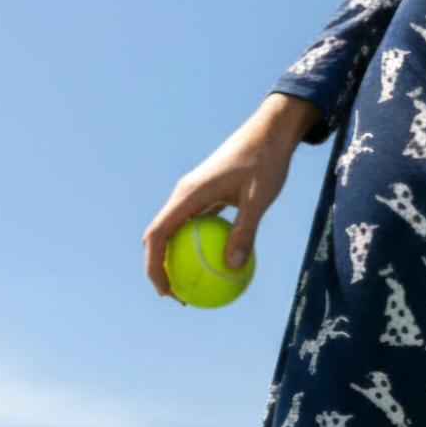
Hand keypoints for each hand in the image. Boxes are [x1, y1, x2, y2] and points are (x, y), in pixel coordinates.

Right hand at [141, 92, 318, 298]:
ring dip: (178, 258)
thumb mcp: (260, 198)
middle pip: (159, 236)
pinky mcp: (208, 194)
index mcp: (188, 194)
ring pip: (176, 230)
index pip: (157, 235)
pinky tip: (218, 263)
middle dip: (160, 268)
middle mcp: (184, 194)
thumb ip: (245, 231)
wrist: (271, 130)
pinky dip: (199, 245)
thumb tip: (232, 267)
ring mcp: (194, 194)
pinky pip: (196, 225)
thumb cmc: (266, 160)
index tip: (166, 291)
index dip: (154, 267)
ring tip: (195, 286)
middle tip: (178, 296)